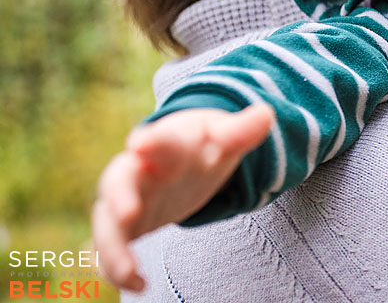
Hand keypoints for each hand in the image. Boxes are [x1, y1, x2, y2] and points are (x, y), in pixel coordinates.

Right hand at [91, 104, 273, 291]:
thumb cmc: (203, 145)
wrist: (180, 156)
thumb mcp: (224, 137)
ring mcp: (127, 197)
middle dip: (119, 194)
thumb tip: (267, 113)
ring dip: (114, 246)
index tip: (142, 143)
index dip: (153, 141)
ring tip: (128, 271)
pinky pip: (111, 247)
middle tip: (126, 212)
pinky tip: (139, 287)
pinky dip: (117, 268)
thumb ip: (242, 130)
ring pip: (108, 220)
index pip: (159, 140)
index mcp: (167, 144)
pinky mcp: (123, 224)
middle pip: (119, 179)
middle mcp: (139, 170)